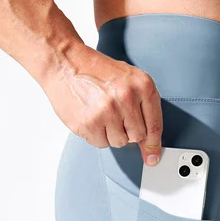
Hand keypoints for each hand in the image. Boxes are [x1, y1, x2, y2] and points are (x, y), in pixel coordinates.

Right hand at [44, 42, 162, 164]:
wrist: (64, 63)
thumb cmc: (97, 72)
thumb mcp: (128, 81)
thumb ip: (143, 109)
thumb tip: (149, 147)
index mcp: (142, 84)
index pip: (155, 126)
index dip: (153, 145)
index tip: (152, 157)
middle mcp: (126, 97)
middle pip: (137, 137)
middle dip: (127, 131)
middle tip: (115, 115)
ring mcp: (107, 111)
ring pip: (120, 142)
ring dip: (111, 134)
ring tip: (101, 113)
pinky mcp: (90, 122)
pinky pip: (101, 143)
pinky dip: (96, 135)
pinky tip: (91, 117)